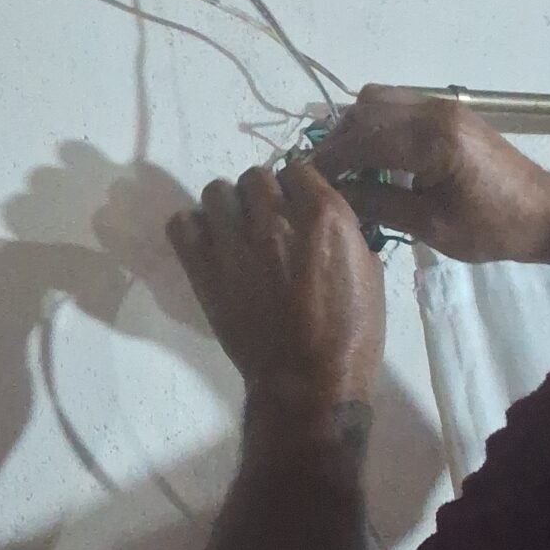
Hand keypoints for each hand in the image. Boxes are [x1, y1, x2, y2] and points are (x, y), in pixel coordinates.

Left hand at [166, 166, 384, 407]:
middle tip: (267, 223)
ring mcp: (233, 242)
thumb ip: (344, 231)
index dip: (297, 187)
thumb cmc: (351, 332)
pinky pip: (181, 223)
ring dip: (228, 207)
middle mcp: (274, 219)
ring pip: (216, 190)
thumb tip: (321, 214)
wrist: (308, 381)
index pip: (298, 168)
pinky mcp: (202, 268)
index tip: (297, 206)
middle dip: (262, 195)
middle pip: (255, 176)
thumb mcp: (368, 271)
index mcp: (324, 215)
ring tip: (236, 233)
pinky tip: (209, 246)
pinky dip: (193, 228)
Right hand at [312, 88, 549, 264]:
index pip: (362, 141)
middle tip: (318, 177)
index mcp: (433, 140)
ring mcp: (442, 105)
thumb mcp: (432, 226)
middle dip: (335, 143)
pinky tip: (370, 156)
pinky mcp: (447, 110)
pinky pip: (396, 105)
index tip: (301, 182)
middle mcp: (434, 111)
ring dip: (353, 130)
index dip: (328, 161)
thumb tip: (332, 195)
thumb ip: (379, 204)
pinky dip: (374, 125)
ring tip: (342, 168)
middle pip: (364, 112)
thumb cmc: (492, 228)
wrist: (544, 211)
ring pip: (378, 102)